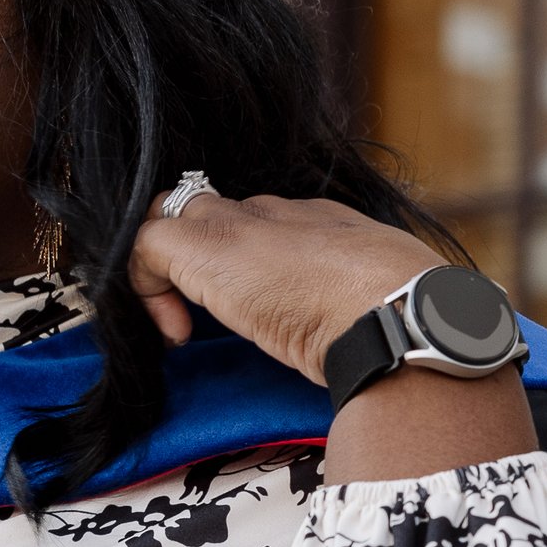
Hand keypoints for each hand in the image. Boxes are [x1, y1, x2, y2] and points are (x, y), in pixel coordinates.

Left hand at [127, 183, 432, 378]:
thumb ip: (354, 302)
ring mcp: (240, 224)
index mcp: (321, 222)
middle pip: (213, 212)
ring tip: (183, 327)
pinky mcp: (205, 246)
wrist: (395, 313)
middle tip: (203, 319)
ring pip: (172, 218)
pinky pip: (145, 246)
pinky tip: (178, 335)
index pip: (262, 223)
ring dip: (167, 274)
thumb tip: (351, 333)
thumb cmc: (402, 322)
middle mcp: (278, 211)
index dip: (245, 266)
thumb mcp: (379, 303)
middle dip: (197, 263)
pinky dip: (145, 288)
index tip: (255, 314)